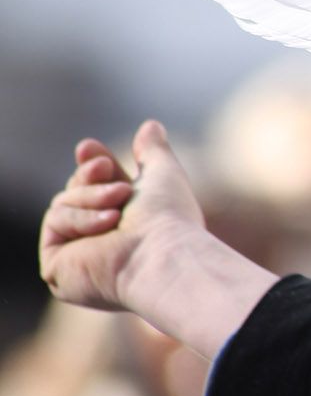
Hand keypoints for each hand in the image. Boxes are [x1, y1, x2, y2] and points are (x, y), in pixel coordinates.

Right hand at [39, 124, 274, 354]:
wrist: (163, 254)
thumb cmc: (170, 219)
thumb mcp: (162, 174)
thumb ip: (153, 151)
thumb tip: (151, 125)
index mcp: (123, 228)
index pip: (94, 191)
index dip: (89, 167)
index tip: (87, 147)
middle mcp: (99, 246)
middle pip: (73, 194)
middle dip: (88, 177)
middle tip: (105, 169)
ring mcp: (76, 259)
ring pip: (62, 204)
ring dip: (93, 196)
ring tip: (120, 199)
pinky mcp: (58, 270)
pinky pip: (55, 223)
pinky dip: (81, 218)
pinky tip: (109, 223)